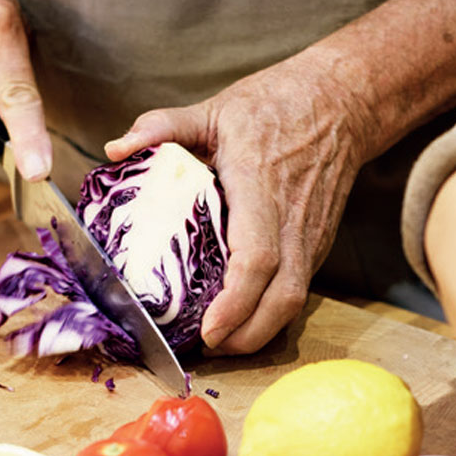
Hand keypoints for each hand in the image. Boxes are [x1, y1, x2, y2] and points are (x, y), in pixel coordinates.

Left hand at [104, 52, 368, 354]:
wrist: (341, 105)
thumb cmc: (275, 107)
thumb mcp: (214, 109)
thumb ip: (162, 126)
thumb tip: (114, 148)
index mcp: (262, 190)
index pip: (257, 259)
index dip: (235, 302)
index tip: (208, 329)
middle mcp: (293, 224)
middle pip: (281, 299)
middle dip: (246, 336)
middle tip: (205, 349)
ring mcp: (310, 239)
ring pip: (294, 303)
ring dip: (258, 333)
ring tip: (219, 343)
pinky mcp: (316, 246)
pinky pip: (296, 292)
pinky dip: (269, 315)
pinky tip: (241, 320)